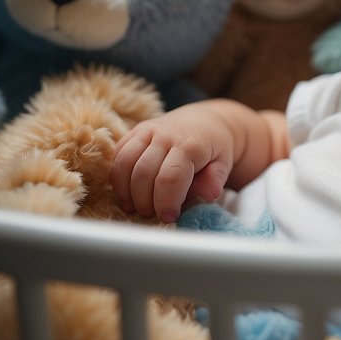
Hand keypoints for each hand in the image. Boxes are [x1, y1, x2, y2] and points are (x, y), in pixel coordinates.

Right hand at [109, 102, 236, 222]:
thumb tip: (206, 196)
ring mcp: (147, 131)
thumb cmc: (213, 149)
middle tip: (152, 214)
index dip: (166, 202)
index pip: (170, 178)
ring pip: (124, 165)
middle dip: (144, 201)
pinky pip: (117, 157)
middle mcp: (165, 135)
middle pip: (143, 175)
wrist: (204, 122)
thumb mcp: (223, 165)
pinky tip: (128, 193)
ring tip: (136, 207)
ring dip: (126, 192)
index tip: (169, 217)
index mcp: (190, 144)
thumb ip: (215, 181)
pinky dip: (118, 179)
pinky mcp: (134, 132)